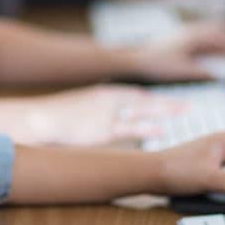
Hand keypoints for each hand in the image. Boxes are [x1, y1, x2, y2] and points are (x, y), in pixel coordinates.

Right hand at [23, 84, 186, 146]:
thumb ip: (89, 111)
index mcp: (101, 93)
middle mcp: (108, 100)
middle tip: (186, 105)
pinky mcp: (103, 130)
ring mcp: (106, 115)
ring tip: (184, 111)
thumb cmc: (52, 117)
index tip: (162, 103)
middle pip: (144, 100)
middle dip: (165, 103)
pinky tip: (162, 130)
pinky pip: (131, 129)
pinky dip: (148, 128)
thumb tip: (93, 119)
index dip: (149, 99)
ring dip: (164, 110)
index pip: (131, 94)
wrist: (38, 118)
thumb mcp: (75, 108)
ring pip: (143, 110)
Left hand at [127, 19, 224, 82]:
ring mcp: (188, 32)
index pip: (224, 38)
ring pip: (215, 31)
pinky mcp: (184, 36)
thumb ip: (202, 72)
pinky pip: (207, 36)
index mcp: (195, 36)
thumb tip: (221, 75)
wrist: (136, 57)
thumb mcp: (182, 71)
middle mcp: (193, 30)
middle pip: (222, 31)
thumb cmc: (155, 62)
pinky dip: (218, 43)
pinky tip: (218, 54)